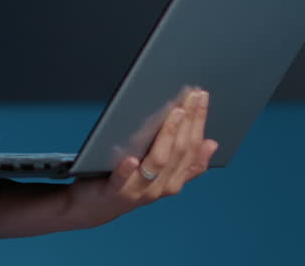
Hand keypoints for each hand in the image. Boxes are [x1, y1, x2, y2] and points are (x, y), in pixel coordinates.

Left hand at [63, 88, 217, 229]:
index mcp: (173, 180)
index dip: (199, 123)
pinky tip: (130, 157)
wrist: (93, 208)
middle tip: (191, 96)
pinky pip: (122, 180)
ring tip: (174, 113)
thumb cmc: (127, 183)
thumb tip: (211, 143)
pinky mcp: (114, 192)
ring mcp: (137, 190)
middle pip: (180, 152)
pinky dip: (127, 169)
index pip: (193, 150)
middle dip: (189, 121)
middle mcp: (160, 187)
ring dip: (168, 136)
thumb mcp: (158, 173)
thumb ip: (183, 162)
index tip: (202, 98)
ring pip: (158, 163)